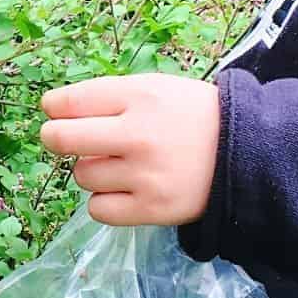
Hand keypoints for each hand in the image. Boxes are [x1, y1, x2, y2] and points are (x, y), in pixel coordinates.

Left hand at [38, 73, 221, 225]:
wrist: (243, 152)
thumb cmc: (190, 116)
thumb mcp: (155, 88)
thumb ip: (107, 96)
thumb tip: (53, 109)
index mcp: (140, 97)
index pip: (73, 101)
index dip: (54, 107)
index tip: (54, 111)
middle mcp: (139, 135)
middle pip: (64, 139)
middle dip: (54, 137)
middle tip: (60, 139)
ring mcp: (145, 175)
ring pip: (82, 176)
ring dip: (91, 171)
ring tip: (119, 165)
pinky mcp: (152, 208)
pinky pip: (99, 209)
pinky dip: (105, 201)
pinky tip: (124, 190)